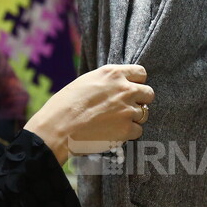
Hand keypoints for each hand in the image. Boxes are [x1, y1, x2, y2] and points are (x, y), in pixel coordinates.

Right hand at [24, 64, 154, 163]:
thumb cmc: (64, 105)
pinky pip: (138, 131)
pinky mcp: (127, 129)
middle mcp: (125, 89)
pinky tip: (113, 133)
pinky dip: (128, 134)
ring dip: (133, 118)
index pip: (141, 73)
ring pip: (144, 113)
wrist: (58, 128)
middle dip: (140, 100)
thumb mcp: (85, 82)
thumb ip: (106, 82)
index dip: (136, 83)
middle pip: (148, 93)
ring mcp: (127, 110)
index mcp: (112, 73)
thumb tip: (116, 86)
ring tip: (115, 122)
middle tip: (125, 108)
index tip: (130, 90)